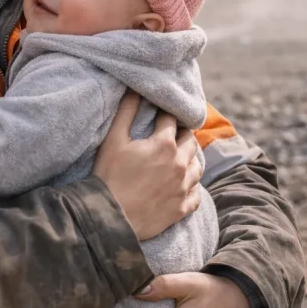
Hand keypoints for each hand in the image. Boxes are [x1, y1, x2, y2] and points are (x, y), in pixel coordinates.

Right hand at [92, 91, 202, 240]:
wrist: (110, 218)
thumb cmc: (109, 176)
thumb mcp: (113, 140)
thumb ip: (126, 112)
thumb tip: (134, 90)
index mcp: (165, 144)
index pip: (171, 120)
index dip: (164, 115)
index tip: (159, 115)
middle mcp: (180, 164)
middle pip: (190, 141)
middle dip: (181, 134)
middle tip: (171, 135)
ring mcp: (183, 188)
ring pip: (197, 167)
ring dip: (189, 159)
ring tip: (179, 158)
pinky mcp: (182, 208)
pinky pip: (196, 194)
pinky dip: (192, 187)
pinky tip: (183, 185)